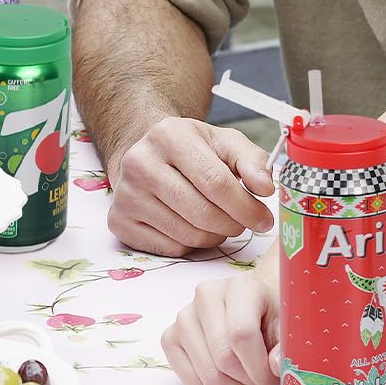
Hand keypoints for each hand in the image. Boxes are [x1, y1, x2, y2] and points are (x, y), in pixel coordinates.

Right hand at [108, 117, 275, 255]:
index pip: (216, 182)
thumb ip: (252, 161)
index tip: (264, 219)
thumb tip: (265, 188)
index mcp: (168, 135)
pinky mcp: (119, 220)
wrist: (148, 155)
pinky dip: (191, 245)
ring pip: (188, 235)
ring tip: (218, 221)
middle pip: (203, 213)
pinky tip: (192, 226)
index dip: (247, 207)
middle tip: (243, 222)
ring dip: (214, 236)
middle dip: (234, 224)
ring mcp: (125, 194)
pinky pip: (171, 249)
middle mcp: (140, 162)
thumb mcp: (224, 143)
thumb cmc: (191, 150)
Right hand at [161, 267, 280, 384]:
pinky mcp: (170, 338)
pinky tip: (231, 384)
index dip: (260, 369)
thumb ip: (286, 348)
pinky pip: (192, 383)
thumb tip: (275, 367)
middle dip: (250, 384)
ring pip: (208, 376)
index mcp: (239, 286)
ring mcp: (183, 317)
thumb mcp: (288, 328)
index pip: (241, 334)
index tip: (275, 383)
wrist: (253, 309)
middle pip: (224, 359)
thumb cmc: (272, 318)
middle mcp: (205, 296)